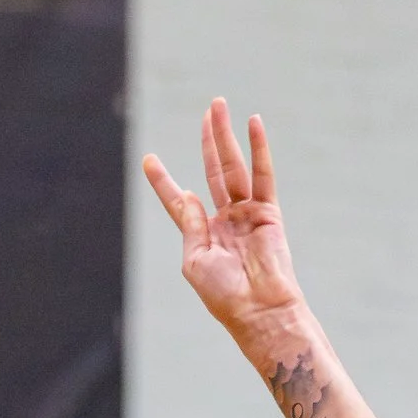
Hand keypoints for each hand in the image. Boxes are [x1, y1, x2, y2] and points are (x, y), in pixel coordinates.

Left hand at [141, 99, 306, 359]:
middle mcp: (225, 221)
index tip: (148, 159)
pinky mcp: (268, 212)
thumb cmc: (224, 296)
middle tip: (208, 110)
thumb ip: (190, 225)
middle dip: (209, 141)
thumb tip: (188, 193)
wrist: (258, 311)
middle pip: (213, 172)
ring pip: (233, 167)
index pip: (179, 202)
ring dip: (225, 136)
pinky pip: (262, 174)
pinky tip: (253, 123)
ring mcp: (247, 214)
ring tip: (219, 106)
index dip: (163, 181)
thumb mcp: (195, 261)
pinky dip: (258, 148)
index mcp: (203, 236)